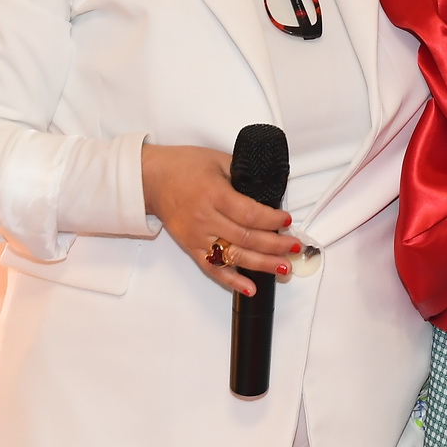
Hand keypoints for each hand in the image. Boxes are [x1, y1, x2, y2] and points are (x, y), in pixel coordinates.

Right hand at [141, 143, 296, 295]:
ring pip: (233, 256)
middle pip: (245, 238)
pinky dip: (232, 281)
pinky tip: (250, 288)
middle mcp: (205, 218)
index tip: (287, 221)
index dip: (271, 220)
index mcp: (214, 194)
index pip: (249, 214)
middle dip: (274, 245)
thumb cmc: (185, 165)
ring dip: (261, 265)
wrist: (152, 178)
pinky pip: (213, 268)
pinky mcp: (190, 247)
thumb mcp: (219, 159)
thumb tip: (270, 188)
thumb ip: (243, 175)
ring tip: (283, 268)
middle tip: (294, 247)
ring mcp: (197, 236)